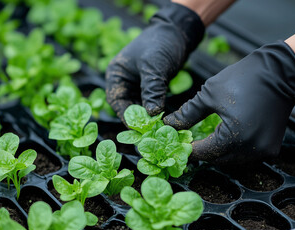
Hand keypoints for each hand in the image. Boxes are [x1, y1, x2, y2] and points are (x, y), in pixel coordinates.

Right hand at [105, 2, 203, 121]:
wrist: (178, 31)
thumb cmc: (160, 44)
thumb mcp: (154, 67)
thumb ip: (151, 90)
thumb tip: (152, 114)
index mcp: (117, 74)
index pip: (117, 100)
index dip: (126, 115)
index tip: (137, 128)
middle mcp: (124, 80)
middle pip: (127, 106)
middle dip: (137, 119)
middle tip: (149, 132)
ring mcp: (137, 84)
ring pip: (139, 106)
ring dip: (147, 117)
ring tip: (156, 129)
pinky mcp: (150, 86)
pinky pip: (150, 102)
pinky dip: (155, 110)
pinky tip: (162, 120)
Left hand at [164, 41, 294, 164]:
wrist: (280, 71)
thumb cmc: (243, 78)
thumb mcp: (209, 94)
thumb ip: (188, 114)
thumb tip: (169, 124)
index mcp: (234, 137)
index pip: (204, 152)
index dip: (189, 149)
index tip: (179, 141)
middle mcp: (251, 149)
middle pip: (218, 159)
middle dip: (203, 151)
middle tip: (191, 140)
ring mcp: (264, 151)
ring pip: (233, 159)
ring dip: (219, 152)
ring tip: (207, 138)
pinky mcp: (272, 147)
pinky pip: (247, 155)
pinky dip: (235, 149)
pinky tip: (227, 138)